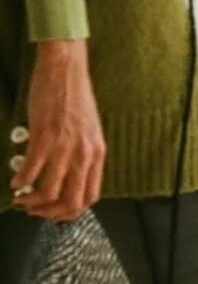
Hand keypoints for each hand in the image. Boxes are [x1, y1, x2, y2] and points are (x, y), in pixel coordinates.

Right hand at [11, 40, 104, 222]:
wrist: (65, 70)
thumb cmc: (74, 97)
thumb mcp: (88, 131)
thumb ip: (82, 153)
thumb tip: (68, 174)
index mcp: (97, 154)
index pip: (91, 196)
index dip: (72, 211)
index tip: (56, 213)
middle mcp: (85, 154)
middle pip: (72, 200)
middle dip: (50, 212)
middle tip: (35, 210)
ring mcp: (65, 147)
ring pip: (50, 191)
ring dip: (32, 201)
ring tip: (21, 198)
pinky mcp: (44, 137)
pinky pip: (32, 170)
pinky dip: (21, 181)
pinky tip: (14, 181)